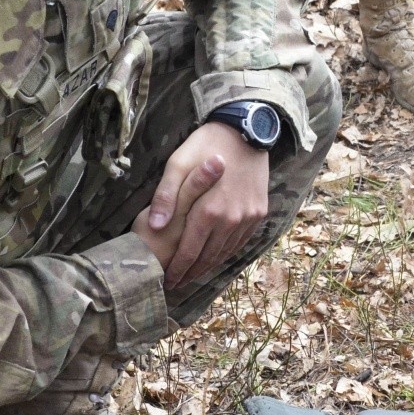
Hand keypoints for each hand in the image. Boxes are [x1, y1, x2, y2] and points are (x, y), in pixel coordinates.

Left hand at [130, 122, 269, 289]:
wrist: (245, 130)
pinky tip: (216, 258)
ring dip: (208, 266)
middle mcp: (231, 219)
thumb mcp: (177, 164)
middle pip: (207, 256)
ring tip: (193, 275)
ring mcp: (248, 217)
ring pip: (225, 252)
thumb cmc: (205, 145)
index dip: (176, 269)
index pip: (188, 251)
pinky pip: (241, 241)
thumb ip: (165, 197)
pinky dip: (227, 253)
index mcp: (208, 211)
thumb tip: (155, 227)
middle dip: (190, 273)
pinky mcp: (258, 213)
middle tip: (177, 284)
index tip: (166, 281)